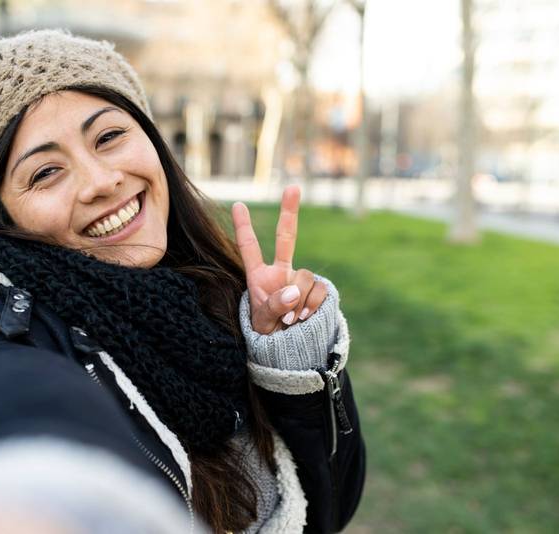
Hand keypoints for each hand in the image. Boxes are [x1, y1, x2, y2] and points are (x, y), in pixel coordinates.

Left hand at [232, 185, 327, 334]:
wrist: (291, 353)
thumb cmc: (269, 337)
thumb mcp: (262, 324)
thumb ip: (273, 306)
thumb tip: (292, 291)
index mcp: (259, 278)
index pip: (249, 249)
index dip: (244, 227)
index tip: (238, 204)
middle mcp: (280, 274)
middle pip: (286, 238)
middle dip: (290, 212)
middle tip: (293, 187)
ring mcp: (300, 281)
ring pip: (305, 276)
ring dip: (299, 299)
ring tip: (291, 321)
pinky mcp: (318, 291)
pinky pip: (320, 290)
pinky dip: (313, 305)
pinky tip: (305, 319)